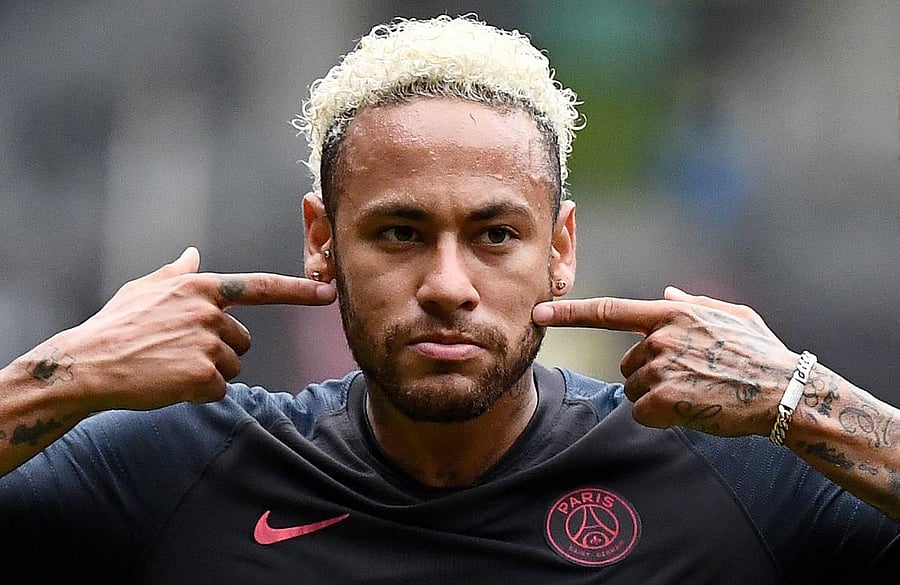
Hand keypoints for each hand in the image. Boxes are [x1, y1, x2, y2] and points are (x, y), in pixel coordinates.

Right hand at [46, 247, 335, 412]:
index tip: (328, 293)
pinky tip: (170, 384)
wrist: (87, 366)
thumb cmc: (114, 326)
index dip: (298, 291)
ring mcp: (208, 343)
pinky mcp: (205, 375)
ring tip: (170, 367)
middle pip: (243, 340)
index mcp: (200, 288)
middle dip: (220, 350)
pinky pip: (220, 389)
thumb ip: (177, 274)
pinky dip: (199, 393)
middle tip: (177, 353)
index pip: (260, 287)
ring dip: (209, 373)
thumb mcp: (143, 289)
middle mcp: (210, 312)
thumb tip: (193, 254)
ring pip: (233, 366)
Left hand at [532, 287, 798, 436]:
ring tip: (696, 392)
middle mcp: (659, 338)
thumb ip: (692, 303)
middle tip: (690, 378)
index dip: (570, 313)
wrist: (782, 392)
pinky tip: (692, 409)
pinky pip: (643, 412)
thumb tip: (668, 292)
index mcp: (671, 313)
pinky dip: (660, 417)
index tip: (539, 312)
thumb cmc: (760, 352)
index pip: (609, 311)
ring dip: (656, 395)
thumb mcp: (730, 315)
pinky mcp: (663, 401)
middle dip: (648, 372)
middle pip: (627, 363)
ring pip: (634, 389)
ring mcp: (660, 369)